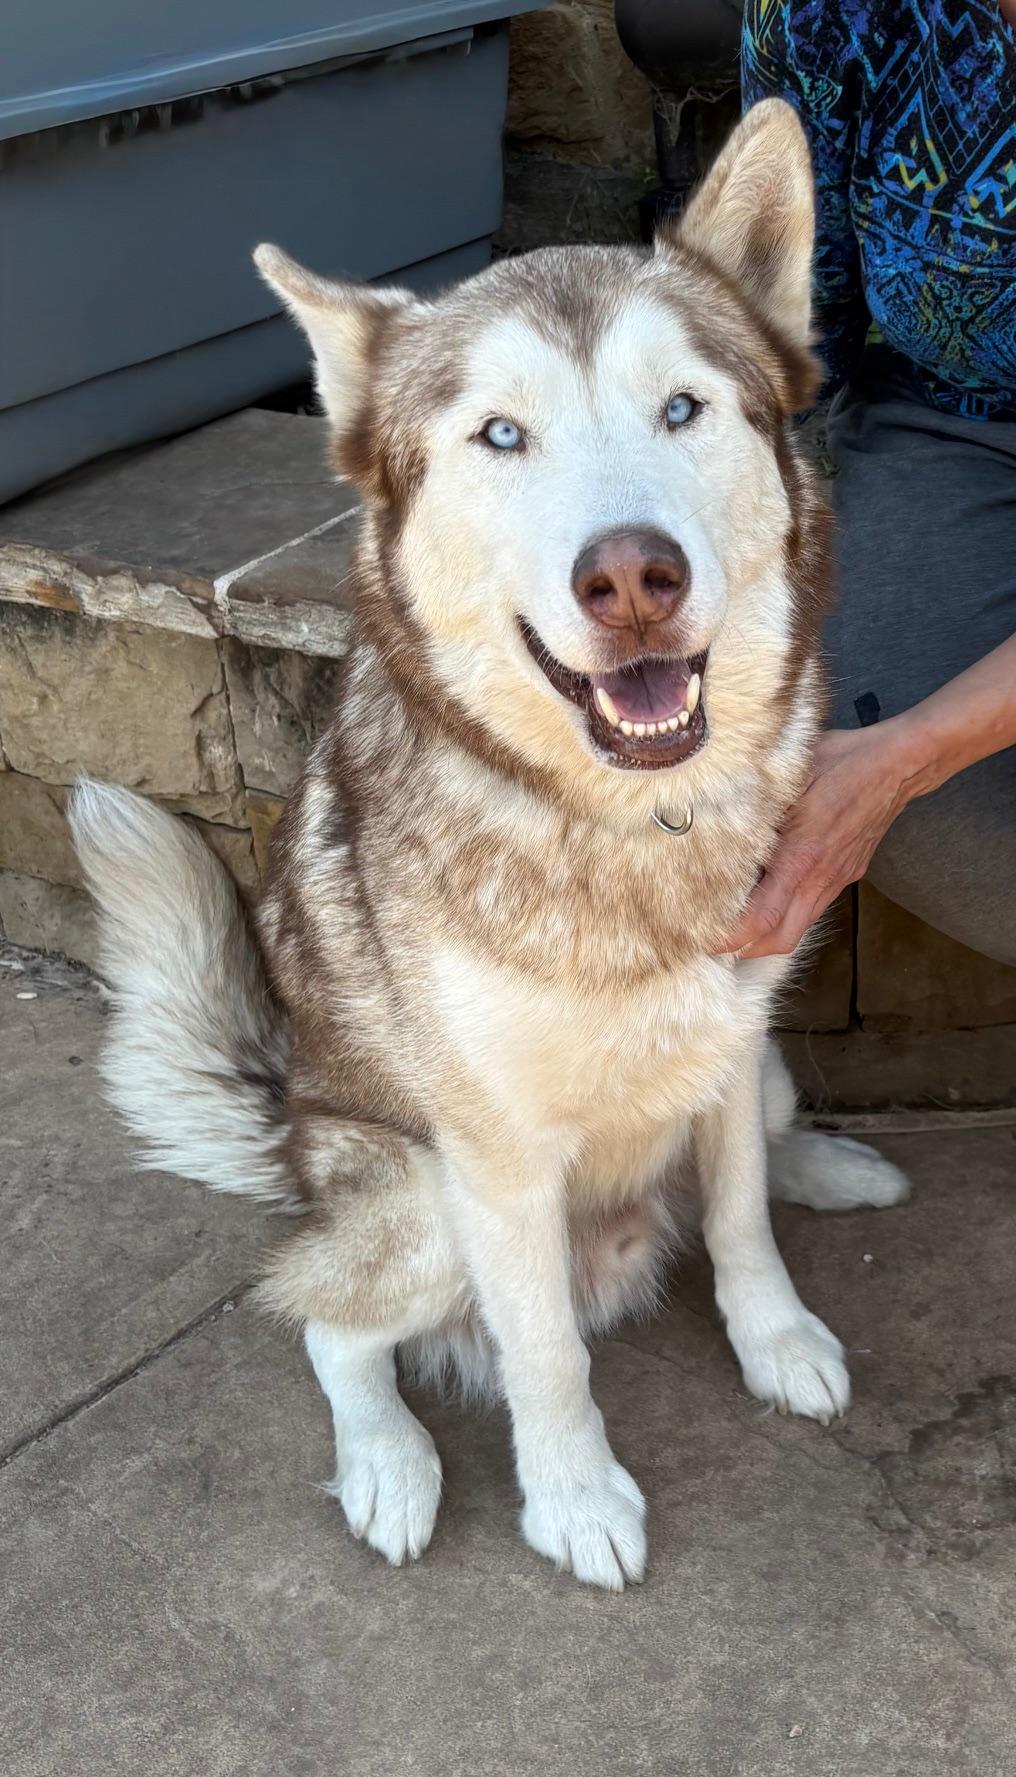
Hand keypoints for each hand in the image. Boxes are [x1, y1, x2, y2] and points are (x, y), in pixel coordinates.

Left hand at [716, 722, 922, 958]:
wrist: (896, 766)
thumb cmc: (840, 762)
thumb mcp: (789, 777)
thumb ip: (755, 805)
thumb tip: (715, 820)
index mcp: (801, 855)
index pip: (762, 917)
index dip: (731, 937)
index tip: (704, 941)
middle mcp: (819, 876)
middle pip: (780, 940)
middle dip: (745, 950)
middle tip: (714, 941)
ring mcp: (835, 879)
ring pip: (798, 927)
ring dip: (766, 937)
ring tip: (734, 927)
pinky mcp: (845, 875)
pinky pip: (812, 908)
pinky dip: (786, 916)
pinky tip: (767, 899)